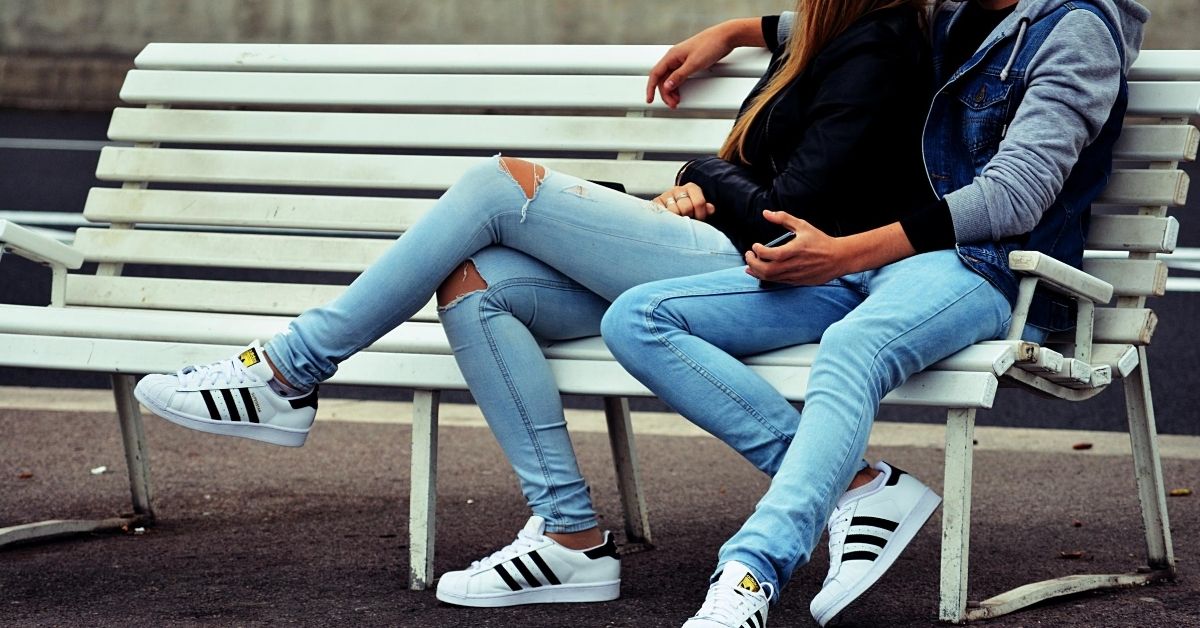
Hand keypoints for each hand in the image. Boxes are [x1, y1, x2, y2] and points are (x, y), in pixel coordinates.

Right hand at [646, 17, 761, 108]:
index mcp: (672, 56)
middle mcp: (675, 58)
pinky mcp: (690, 62)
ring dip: (672, 91)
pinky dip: (678, 86)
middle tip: (672, 104)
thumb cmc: (711, 45)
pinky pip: (678, 76)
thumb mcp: (694, 64)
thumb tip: (667, 86)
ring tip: (677, 101)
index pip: (655, 74)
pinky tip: (681, 92)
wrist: (725, 37)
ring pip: (671, 78)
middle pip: (663, 79)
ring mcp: (682, 60)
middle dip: (665, 93)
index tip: (650, 99)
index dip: (651, 88)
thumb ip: (679, 76)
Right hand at [653, 183, 715, 219]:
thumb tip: (711, 209)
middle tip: (687, 221)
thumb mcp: (700, 210)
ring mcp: (665, 196)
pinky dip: (667, 219)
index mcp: (691, 188)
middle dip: (688, 217)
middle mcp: (677, 189)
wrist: (672, 211)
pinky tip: (669, 222)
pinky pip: (662, 213)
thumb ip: (705, 209)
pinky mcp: (655, 203)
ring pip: (673, 212)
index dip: (700, 214)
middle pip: (686, 208)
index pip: (699, 202)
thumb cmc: (690, 212)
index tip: (699, 219)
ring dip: (677, 220)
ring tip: (678, 222)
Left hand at [744, 211, 850, 284]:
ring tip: (750, 265)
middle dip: (753, 263)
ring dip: (756, 272)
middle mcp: (795, 265)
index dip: (759, 251)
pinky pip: (778, 281)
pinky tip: (760, 272)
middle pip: (767, 270)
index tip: (755, 245)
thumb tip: (766, 213)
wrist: (838, 258)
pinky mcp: (797, 281)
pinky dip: (766, 277)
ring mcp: (796, 275)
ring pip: (771, 278)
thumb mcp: (803, 226)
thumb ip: (783, 218)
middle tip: (748, 255)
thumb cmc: (820, 241)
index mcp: (796, 250)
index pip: (772, 254)